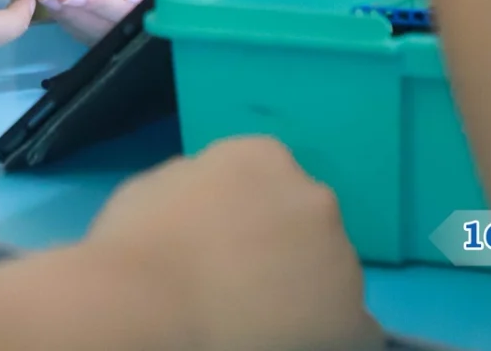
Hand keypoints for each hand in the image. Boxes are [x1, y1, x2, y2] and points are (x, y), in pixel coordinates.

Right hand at [84, 137, 380, 350]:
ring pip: (330, 271)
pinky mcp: (352, 315)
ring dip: (305, 284)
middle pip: (308, 219)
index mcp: (263, 157)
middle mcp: (313, 198)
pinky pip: (352, 324)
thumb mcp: (159, 184)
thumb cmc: (138, 241)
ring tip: (261, 310)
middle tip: (243, 273)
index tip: (227, 232)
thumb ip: (200, 181)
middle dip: (284, 242)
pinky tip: (290, 337)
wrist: (149, 304)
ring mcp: (339, 257)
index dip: (250, 208)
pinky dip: (327, 332)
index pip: (273, 175)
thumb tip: (211, 197)